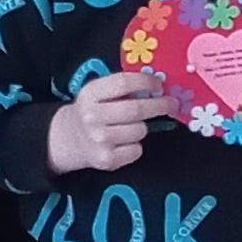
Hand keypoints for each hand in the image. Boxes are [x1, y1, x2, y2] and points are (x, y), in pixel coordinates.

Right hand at [47, 68, 164, 174]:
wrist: (69, 139)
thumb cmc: (93, 111)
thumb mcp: (98, 93)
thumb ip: (122, 88)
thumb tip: (157, 86)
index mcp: (90, 94)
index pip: (123, 83)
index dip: (146, 82)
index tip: (159, 85)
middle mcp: (92, 116)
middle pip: (136, 109)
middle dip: (159, 106)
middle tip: (172, 104)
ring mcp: (99, 139)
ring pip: (140, 130)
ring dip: (143, 127)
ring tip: (133, 126)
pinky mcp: (107, 159)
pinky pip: (137, 150)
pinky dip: (136, 145)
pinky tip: (125, 142)